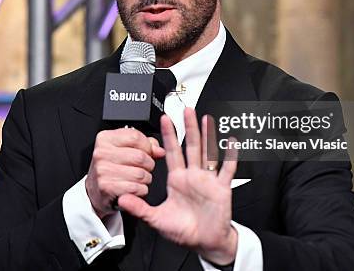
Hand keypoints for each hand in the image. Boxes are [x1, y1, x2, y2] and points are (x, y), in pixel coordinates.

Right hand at [85, 127, 165, 218]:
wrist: (96, 190)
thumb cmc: (112, 168)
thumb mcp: (124, 149)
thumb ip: (145, 145)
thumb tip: (159, 150)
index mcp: (105, 138)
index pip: (136, 136)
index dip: (147, 146)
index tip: (146, 152)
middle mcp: (101, 153)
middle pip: (140, 156)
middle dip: (149, 164)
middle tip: (143, 168)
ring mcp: (102, 170)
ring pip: (140, 174)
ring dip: (145, 179)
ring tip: (138, 179)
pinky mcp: (106, 187)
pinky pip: (135, 188)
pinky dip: (140, 190)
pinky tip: (133, 188)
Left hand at [118, 108, 238, 264]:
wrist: (205, 242)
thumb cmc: (183, 231)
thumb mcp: (157, 219)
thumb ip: (140, 209)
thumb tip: (122, 199)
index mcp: (177, 180)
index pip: (171, 153)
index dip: (168, 136)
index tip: (164, 119)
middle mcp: (193, 176)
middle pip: (191, 146)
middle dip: (188, 128)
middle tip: (186, 110)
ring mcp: (208, 180)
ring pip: (208, 152)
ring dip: (208, 136)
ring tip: (207, 119)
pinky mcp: (221, 188)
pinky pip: (227, 169)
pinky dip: (230, 156)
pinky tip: (231, 143)